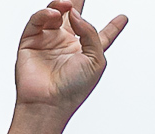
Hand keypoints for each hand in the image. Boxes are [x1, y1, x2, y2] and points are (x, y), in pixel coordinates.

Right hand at [13, 2, 127, 117]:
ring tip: (67, 4)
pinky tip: (55, 14)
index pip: (102, 35)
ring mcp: (48, 41)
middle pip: (74, 16)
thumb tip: (74, 13)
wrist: (48, 103)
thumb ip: (91, 32)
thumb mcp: (96, 60)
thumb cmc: (73, 89)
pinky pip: (38, 19)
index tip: (124, 18)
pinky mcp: (31, 40)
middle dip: (77, 2)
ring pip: (55, 12)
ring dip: (61, 3)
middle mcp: (67, 44)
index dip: (114, 27)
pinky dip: (45, 13)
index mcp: (86, 52)